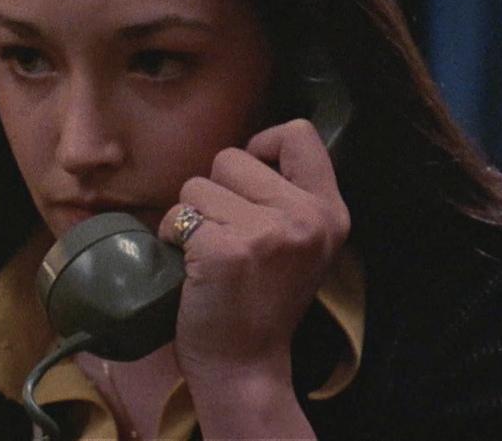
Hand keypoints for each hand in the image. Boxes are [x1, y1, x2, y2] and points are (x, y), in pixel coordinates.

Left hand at [157, 118, 350, 381]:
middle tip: (227, 236)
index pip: (300, 133)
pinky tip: (191, 267)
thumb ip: (287, 196)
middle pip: (233, 157)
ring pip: (197, 185)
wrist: (246, 368)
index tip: (248, 181)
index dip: (262, 145)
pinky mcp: (225, 251)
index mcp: (329, 211)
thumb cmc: (262, 302)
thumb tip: (249, 151)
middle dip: (216, 191)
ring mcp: (267, 234)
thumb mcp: (300, 243)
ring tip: (209, 254)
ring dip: (190, 216)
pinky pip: (177, 215)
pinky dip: (171, 237)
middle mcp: (306, 217)